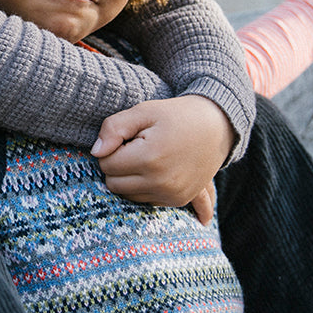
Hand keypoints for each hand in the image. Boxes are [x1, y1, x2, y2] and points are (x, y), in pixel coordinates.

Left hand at [91, 95, 233, 222]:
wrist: (217, 126)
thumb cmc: (175, 115)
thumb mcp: (143, 111)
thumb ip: (113, 128)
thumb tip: (95, 152)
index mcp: (150, 158)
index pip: (106, 163)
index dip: (111, 148)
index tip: (127, 137)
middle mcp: (161, 182)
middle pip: (114, 183)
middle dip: (117, 165)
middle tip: (135, 146)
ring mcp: (172, 194)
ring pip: (127, 195)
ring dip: (129, 178)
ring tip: (147, 156)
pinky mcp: (178, 200)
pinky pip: (144, 200)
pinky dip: (143, 186)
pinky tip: (155, 170)